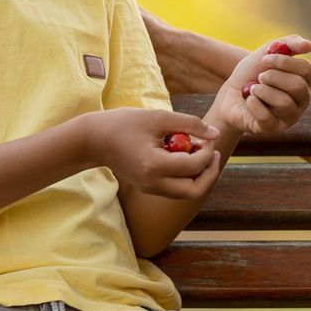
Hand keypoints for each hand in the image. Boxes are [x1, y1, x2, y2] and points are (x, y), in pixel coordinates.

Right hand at [86, 107, 222, 199]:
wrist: (94, 139)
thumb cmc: (125, 123)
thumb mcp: (159, 117)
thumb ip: (190, 124)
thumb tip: (215, 134)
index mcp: (153, 165)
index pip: (193, 165)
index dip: (208, 151)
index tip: (208, 137)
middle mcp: (152, 183)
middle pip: (194, 191)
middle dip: (210, 173)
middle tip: (213, 153)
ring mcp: (149, 188)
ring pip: (186, 193)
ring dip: (199, 176)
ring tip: (201, 154)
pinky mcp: (148, 188)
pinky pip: (175, 189)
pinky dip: (186, 177)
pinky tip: (186, 157)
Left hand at [216, 36, 310, 136]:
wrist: (230, 96)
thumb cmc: (251, 74)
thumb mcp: (266, 53)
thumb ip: (288, 44)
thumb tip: (310, 45)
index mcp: (304, 81)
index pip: (306, 70)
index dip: (285, 62)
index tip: (265, 58)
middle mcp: (302, 100)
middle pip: (297, 86)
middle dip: (273, 77)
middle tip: (259, 76)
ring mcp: (290, 117)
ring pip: (284, 102)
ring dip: (262, 91)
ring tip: (252, 89)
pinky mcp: (274, 128)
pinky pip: (266, 116)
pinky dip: (253, 104)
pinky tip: (249, 101)